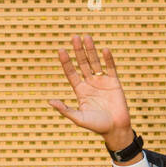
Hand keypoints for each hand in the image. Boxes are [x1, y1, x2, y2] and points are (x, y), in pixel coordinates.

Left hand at [49, 33, 133, 151]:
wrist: (116, 129)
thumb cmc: (97, 126)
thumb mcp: (78, 118)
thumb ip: (65, 110)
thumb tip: (50, 101)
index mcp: (80, 91)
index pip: (71, 73)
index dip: (66, 62)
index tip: (61, 50)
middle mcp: (90, 83)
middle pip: (82, 63)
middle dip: (78, 51)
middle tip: (74, 37)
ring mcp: (102, 81)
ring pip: (95, 62)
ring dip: (91, 50)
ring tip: (87, 37)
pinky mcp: (114, 82)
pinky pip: (111, 68)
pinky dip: (108, 59)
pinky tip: (104, 50)